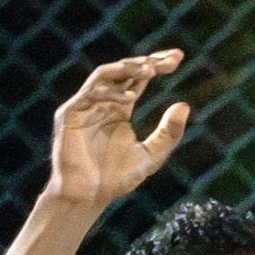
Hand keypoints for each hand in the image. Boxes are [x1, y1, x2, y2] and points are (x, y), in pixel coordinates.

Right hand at [44, 50, 193, 208]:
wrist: (87, 197)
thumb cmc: (115, 180)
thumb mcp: (151, 156)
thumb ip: (168, 134)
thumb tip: (184, 105)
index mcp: (119, 108)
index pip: (138, 77)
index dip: (156, 64)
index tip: (178, 57)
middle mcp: (102, 102)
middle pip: (124, 70)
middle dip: (146, 62)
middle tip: (168, 61)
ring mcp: (84, 106)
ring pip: (105, 74)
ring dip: (127, 68)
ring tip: (149, 70)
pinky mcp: (70, 114)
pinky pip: (91, 93)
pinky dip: (111, 92)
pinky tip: (131, 97)